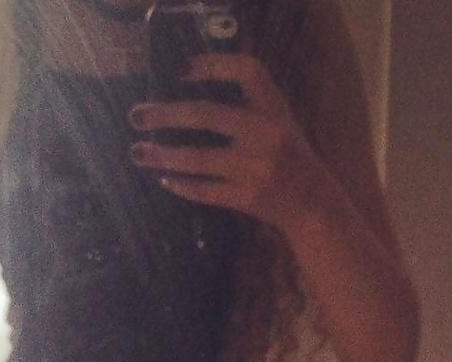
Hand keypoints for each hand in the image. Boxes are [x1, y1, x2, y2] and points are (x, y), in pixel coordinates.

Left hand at [128, 52, 328, 232]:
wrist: (314, 205)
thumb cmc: (289, 159)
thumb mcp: (280, 123)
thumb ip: (248, 107)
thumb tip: (188, 96)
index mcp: (275, 109)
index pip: (248, 72)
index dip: (214, 66)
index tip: (181, 71)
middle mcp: (266, 134)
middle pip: (207, 115)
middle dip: (166, 115)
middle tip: (137, 115)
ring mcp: (256, 168)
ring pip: (198, 158)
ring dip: (163, 156)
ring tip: (138, 152)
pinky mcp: (247, 198)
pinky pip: (205, 191)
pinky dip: (182, 185)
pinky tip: (165, 180)